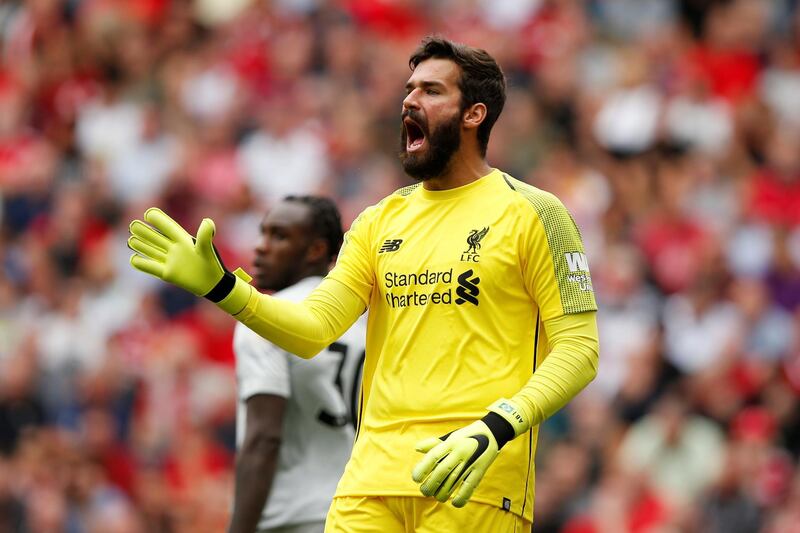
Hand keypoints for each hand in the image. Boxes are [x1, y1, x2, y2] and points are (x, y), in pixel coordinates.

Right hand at [128, 207, 228, 298]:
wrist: (213, 283)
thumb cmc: (211, 264)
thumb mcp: (207, 249)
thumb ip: (205, 235)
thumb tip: (207, 221)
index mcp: (184, 240)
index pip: (169, 228)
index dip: (159, 220)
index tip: (148, 214)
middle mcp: (175, 249)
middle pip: (157, 238)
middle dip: (145, 232)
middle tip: (133, 225)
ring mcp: (170, 261)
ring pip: (152, 251)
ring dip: (142, 246)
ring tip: (131, 239)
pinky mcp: (168, 273)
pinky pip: (152, 268)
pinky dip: (142, 264)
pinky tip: (133, 259)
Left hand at [411, 398, 527, 507]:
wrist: (492, 432)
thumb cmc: (466, 436)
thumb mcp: (450, 437)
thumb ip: (434, 444)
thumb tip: (417, 448)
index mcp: (451, 442)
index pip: (433, 456)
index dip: (422, 468)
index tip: (416, 478)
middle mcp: (460, 451)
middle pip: (441, 471)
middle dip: (430, 484)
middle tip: (424, 491)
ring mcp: (471, 461)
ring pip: (454, 481)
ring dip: (442, 493)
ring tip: (436, 496)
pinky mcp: (480, 470)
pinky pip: (470, 487)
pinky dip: (461, 497)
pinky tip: (454, 502)